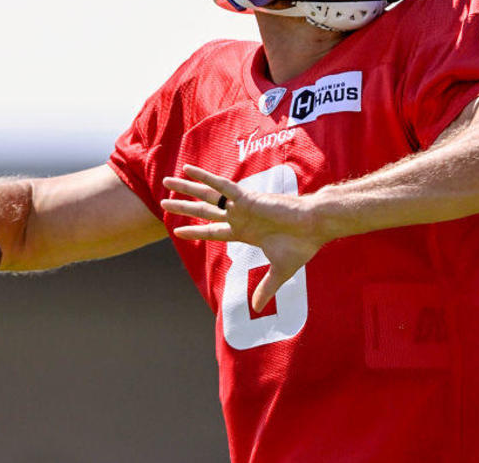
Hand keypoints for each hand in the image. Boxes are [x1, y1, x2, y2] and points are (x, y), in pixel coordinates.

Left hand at [161, 165, 328, 312]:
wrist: (314, 227)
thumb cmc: (301, 245)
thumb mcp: (280, 272)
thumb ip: (266, 288)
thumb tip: (257, 309)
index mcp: (245, 233)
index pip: (213, 232)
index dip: (195, 231)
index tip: (178, 230)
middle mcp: (239, 217)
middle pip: (204, 211)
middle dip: (184, 206)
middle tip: (164, 202)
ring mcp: (241, 206)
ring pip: (207, 196)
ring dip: (187, 189)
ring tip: (167, 181)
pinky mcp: (247, 197)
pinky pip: (221, 185)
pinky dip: (204, 178)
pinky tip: (188, 170)